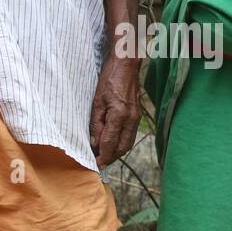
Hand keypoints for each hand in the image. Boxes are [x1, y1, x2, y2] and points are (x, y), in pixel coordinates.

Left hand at [89, 53, 139, 168]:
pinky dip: (121, 144)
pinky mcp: (137, 116)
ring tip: (103, 155)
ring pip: (127, 144)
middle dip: (110, 158)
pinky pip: (130, 136)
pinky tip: (112, 143)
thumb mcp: (97, 102)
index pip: (110, 144)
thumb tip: (94, 142)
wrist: (125, 66)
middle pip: (122, 148)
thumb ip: (96, 124)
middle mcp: (131, 120)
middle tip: (98, 162)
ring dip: (116, 152)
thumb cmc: (109, 80)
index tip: (95, 165)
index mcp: (119, 115)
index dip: (102, 157)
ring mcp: (136, 118)